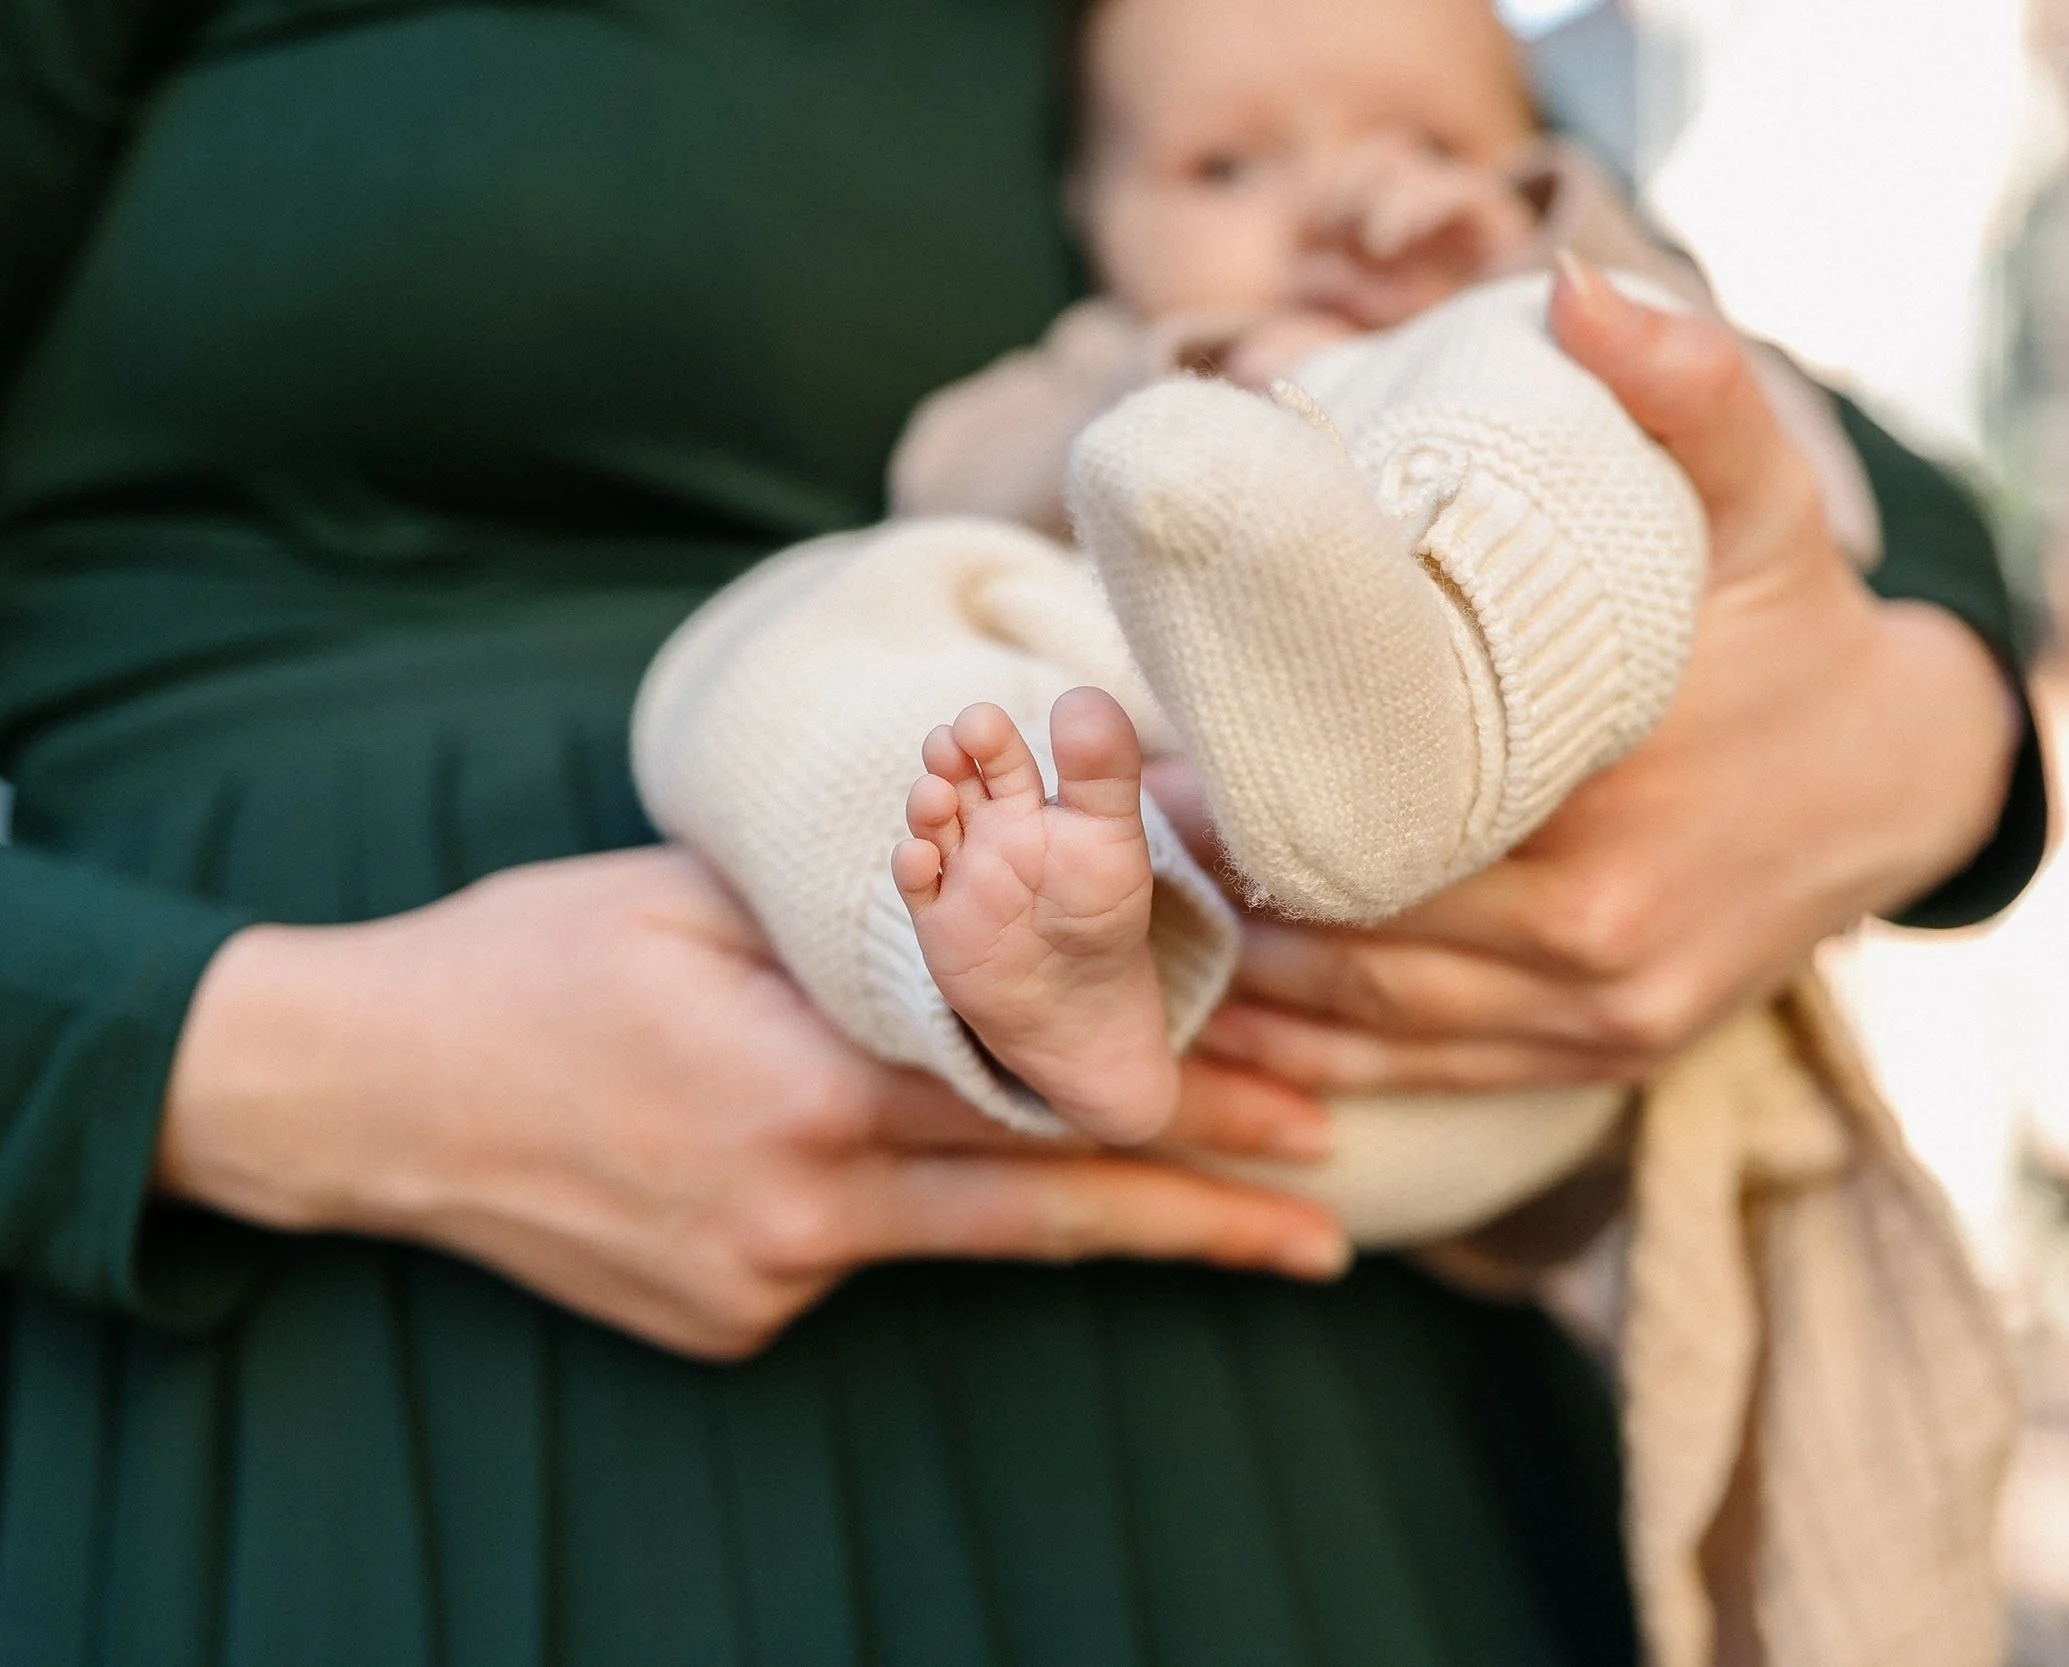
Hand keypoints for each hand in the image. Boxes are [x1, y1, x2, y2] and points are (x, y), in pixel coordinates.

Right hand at [158, 848, 1347, 1359]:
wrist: (358, 1097)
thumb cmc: (531, 960)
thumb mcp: (705, 897)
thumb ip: (869, 927)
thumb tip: (1019, 913)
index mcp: (808, 1086)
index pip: (1043, 1109)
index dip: (1183, 1117)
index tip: (1303, 1125)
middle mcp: (801, 1209)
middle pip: (1043, 1213)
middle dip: (1196, 1214)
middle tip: (1327, 1227)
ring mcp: (765, 1282)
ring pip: (960, 1237)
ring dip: (1083, 1218)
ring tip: (1225, 1223)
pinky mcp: (734, 1323)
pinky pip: (861, 1254)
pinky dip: (905, 1203)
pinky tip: (867, 1151)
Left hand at [1175, 261, 2020, 1093]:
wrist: (1905, 777)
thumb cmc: (1798, 628)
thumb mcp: (1761, 498)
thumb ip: (1686, 389)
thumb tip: (1579, 290)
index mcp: (1609, 812)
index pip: (1375, 830)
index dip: (1247, 805)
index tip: (1153, 761)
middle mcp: (1598, 939)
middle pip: (1353, 937)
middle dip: (1225, 892)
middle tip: (1121, 831)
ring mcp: (1601, 1015)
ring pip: (1372, 1027)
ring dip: (1249, 985)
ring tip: (1147, 918)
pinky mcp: (1604, 1054)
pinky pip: (1430, 1077)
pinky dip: (1323, 1064)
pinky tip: (1239, 1032)